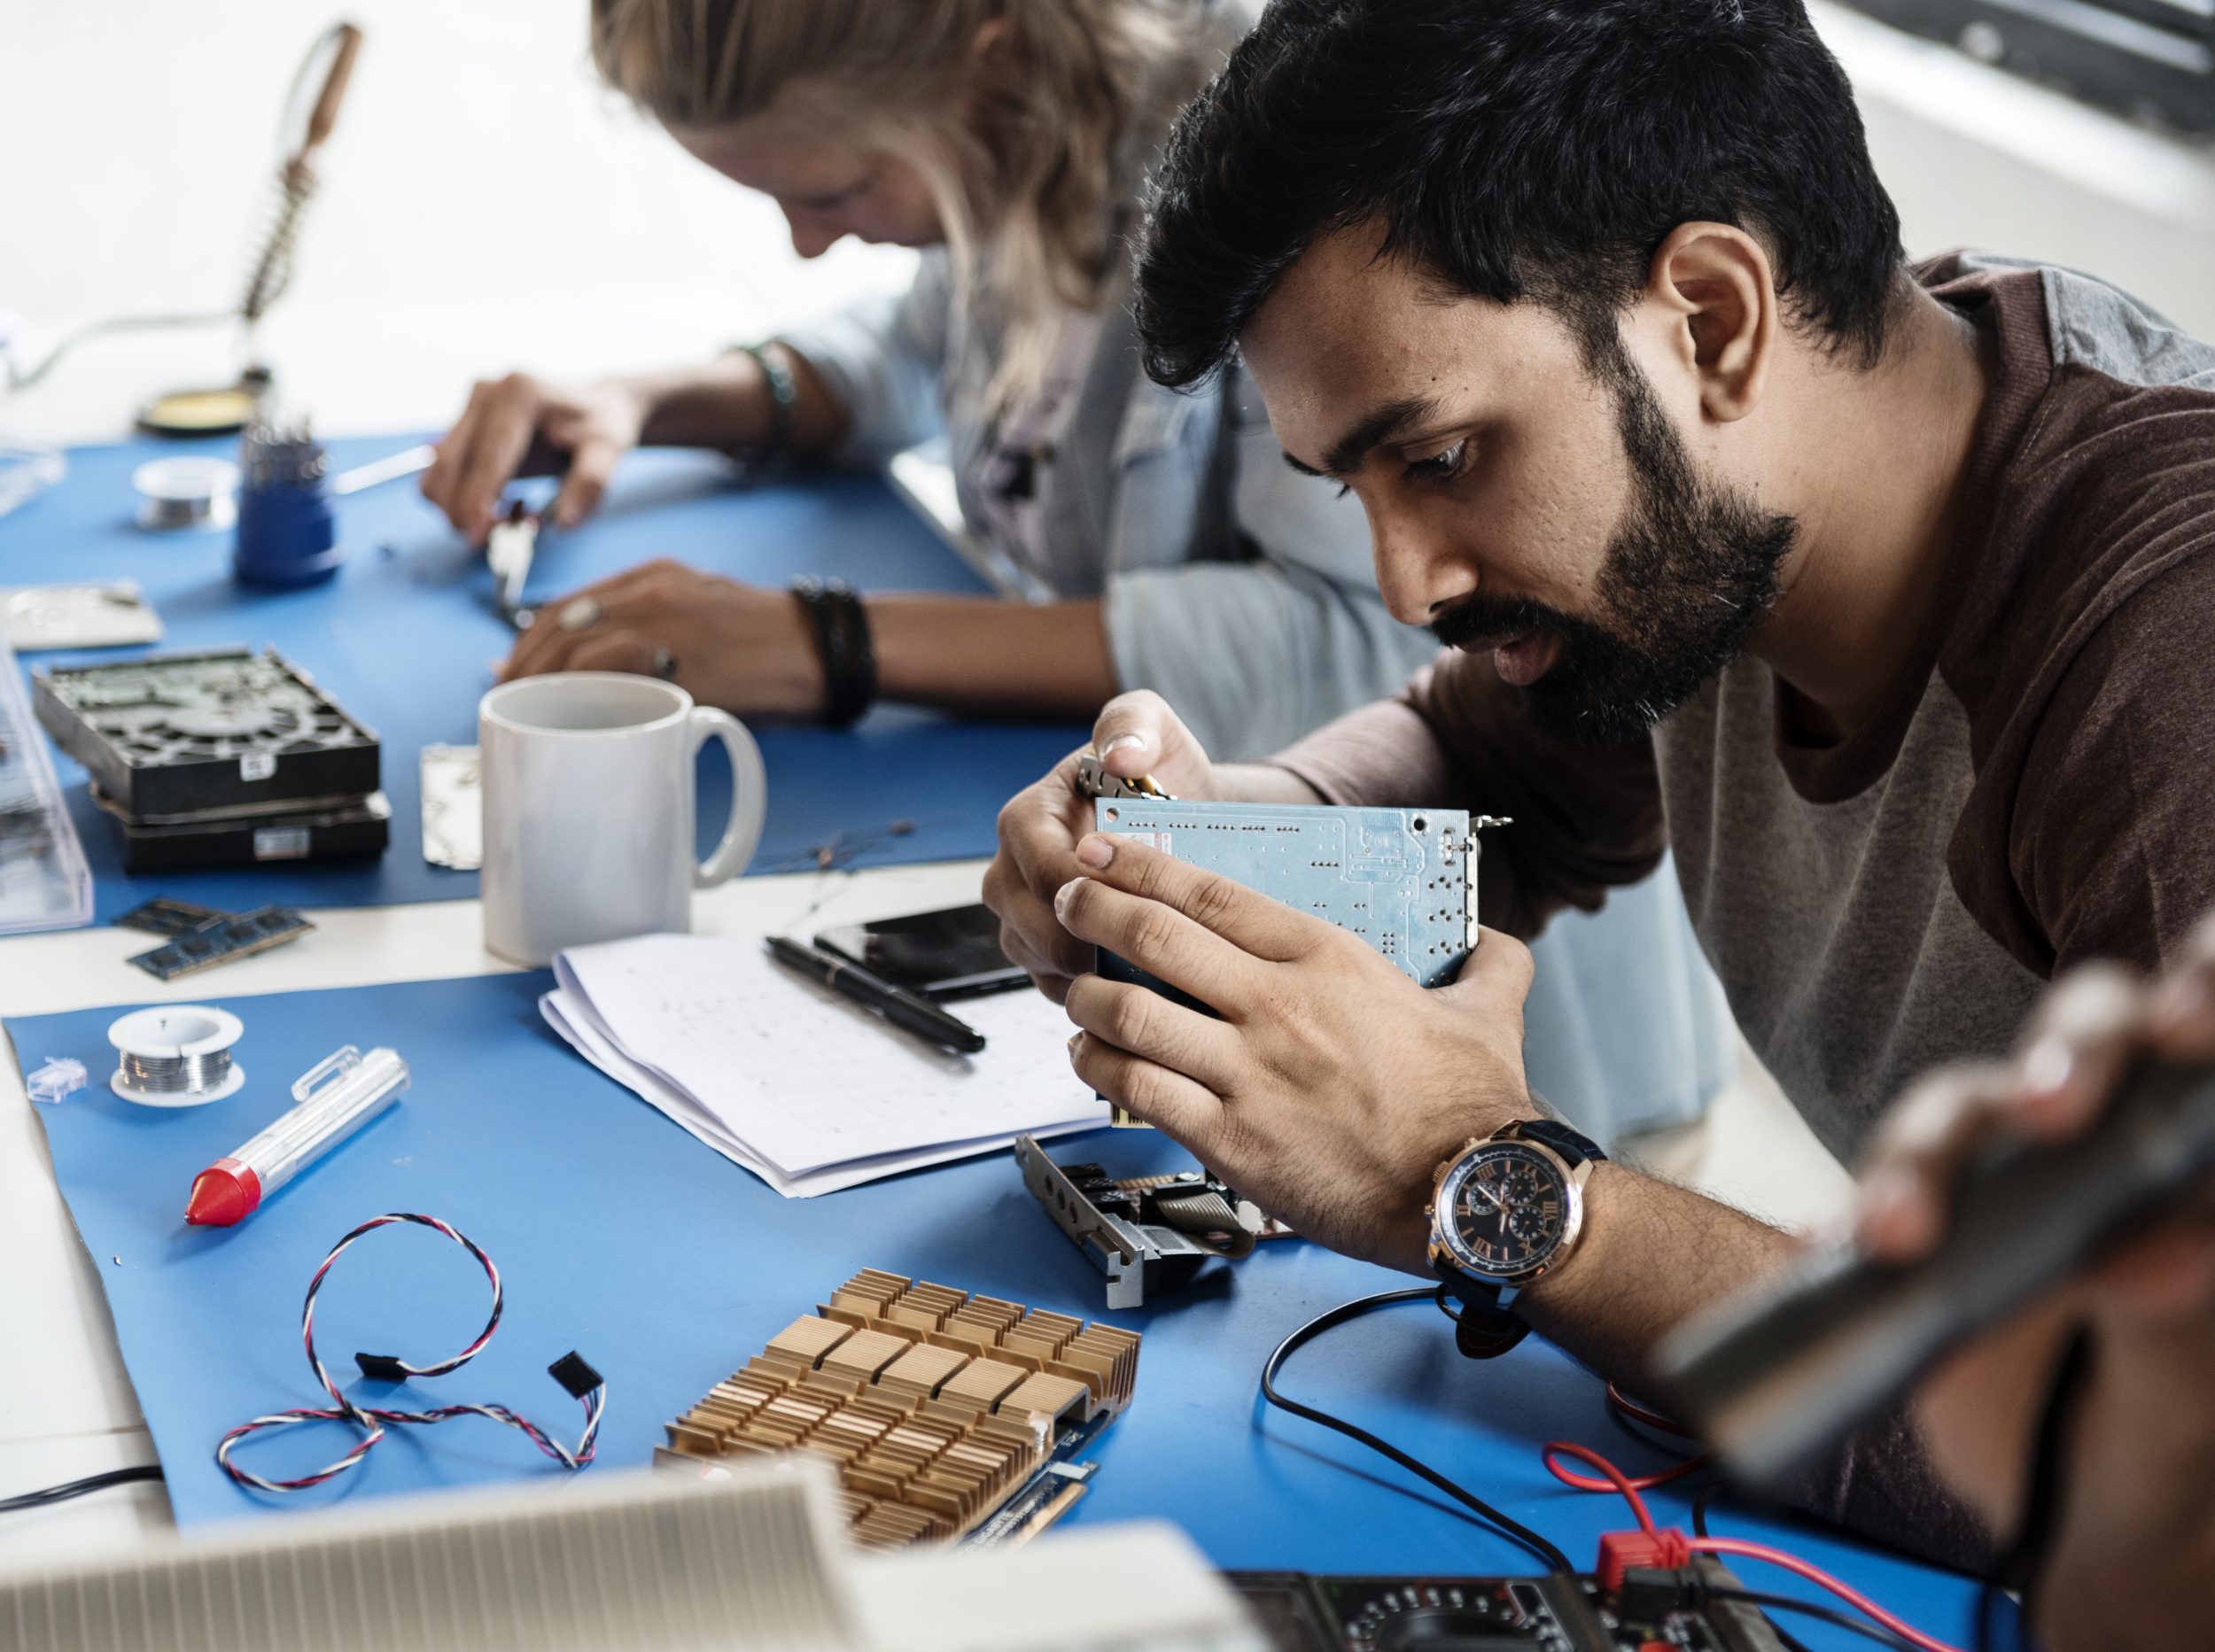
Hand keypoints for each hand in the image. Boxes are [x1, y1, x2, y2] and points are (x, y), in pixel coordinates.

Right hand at [422, 373, 648, 544]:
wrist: (595, 407)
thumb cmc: (600, 428)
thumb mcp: (608, 453)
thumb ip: (588, 486)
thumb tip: (561, 523)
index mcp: (521, 394)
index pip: (487, 457)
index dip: (476, 500)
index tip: (475, 535)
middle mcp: (487, 393)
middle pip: (451, 465)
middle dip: (462, 511)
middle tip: (497, 537)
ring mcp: (470, 406)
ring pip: (438, 471)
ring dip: (459, 507)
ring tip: (507, 516)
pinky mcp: (462, 423)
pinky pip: (443, 471)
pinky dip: (459, 497)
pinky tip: (497, 502)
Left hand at [500, 560, 826, 717]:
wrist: (825, 647)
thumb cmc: (771, 641)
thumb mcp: (706, 611)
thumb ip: (657, 628)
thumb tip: (607, 673)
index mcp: (655, 576)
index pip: (569, 603)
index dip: (529, 639)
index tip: (510, 668)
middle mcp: (652, 591)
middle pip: (559, 624)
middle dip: (523, 666)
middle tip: (508, 700)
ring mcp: (666, 622)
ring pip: (575, 646)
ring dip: (541, 684)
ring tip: (529, 715)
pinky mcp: (684, 660)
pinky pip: (612, 670)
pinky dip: (580, 692)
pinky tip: (568, 714)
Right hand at [981, 691, 1222, 1002]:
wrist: (1182, 818)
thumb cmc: (1161, 774)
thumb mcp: (1153, 729)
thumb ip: (1134, 725)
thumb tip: (1121, 753)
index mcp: (1026, 818)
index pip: (1038, 865)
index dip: (1082, 888)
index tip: (1134, 899)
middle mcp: (1010, 870)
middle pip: (1027, 923)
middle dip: (1084, 940)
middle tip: (1144, 950)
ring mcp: (1021, 917)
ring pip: (1037, 962)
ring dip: (1088, 974)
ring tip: (1145, 971)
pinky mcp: (1042, 955)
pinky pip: (1054, 987)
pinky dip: (1092, 993)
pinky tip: (1135, 986)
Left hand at [1053, 831, 1535, 1274]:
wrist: (1474, 1196)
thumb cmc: (1476, 1107)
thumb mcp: (1491, 1007)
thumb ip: (1488, 959)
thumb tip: (1489, 938)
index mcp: (1329, 961)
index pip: (1212, 894)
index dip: (1144, 864)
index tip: (1106, 849)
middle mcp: (1278, 1008)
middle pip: (1156, 937)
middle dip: (1094, 907)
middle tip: (1068, 897)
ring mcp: (1249, 1075)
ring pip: (1130, 1014)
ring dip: (1087, 995)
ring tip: (1074, 989)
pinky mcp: (1231, 1141)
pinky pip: (1138, 1091)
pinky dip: (1099, 1069)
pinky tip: (1090, 1061)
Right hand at [1857, 920, 2214, 1650]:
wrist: (2080, 1517)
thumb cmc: (2166, 1434)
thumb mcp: (2186, 1391)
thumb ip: (2177, 1318)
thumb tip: (2160, 1249)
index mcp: (2190, 1149)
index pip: (2200, 1025)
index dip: (2201, 993)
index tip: (2187, 1034)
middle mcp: (2102, 1131)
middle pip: (2081, 1037)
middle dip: (2066, 1056)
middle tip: (2055, 1116)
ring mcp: (2002, 1175)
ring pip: (1957, 1113)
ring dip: (1920, 1159)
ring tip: (1901, 1237)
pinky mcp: (1915, 1229)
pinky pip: (1865, 1206)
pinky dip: (1838, 1225)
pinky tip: (1825, 1255)